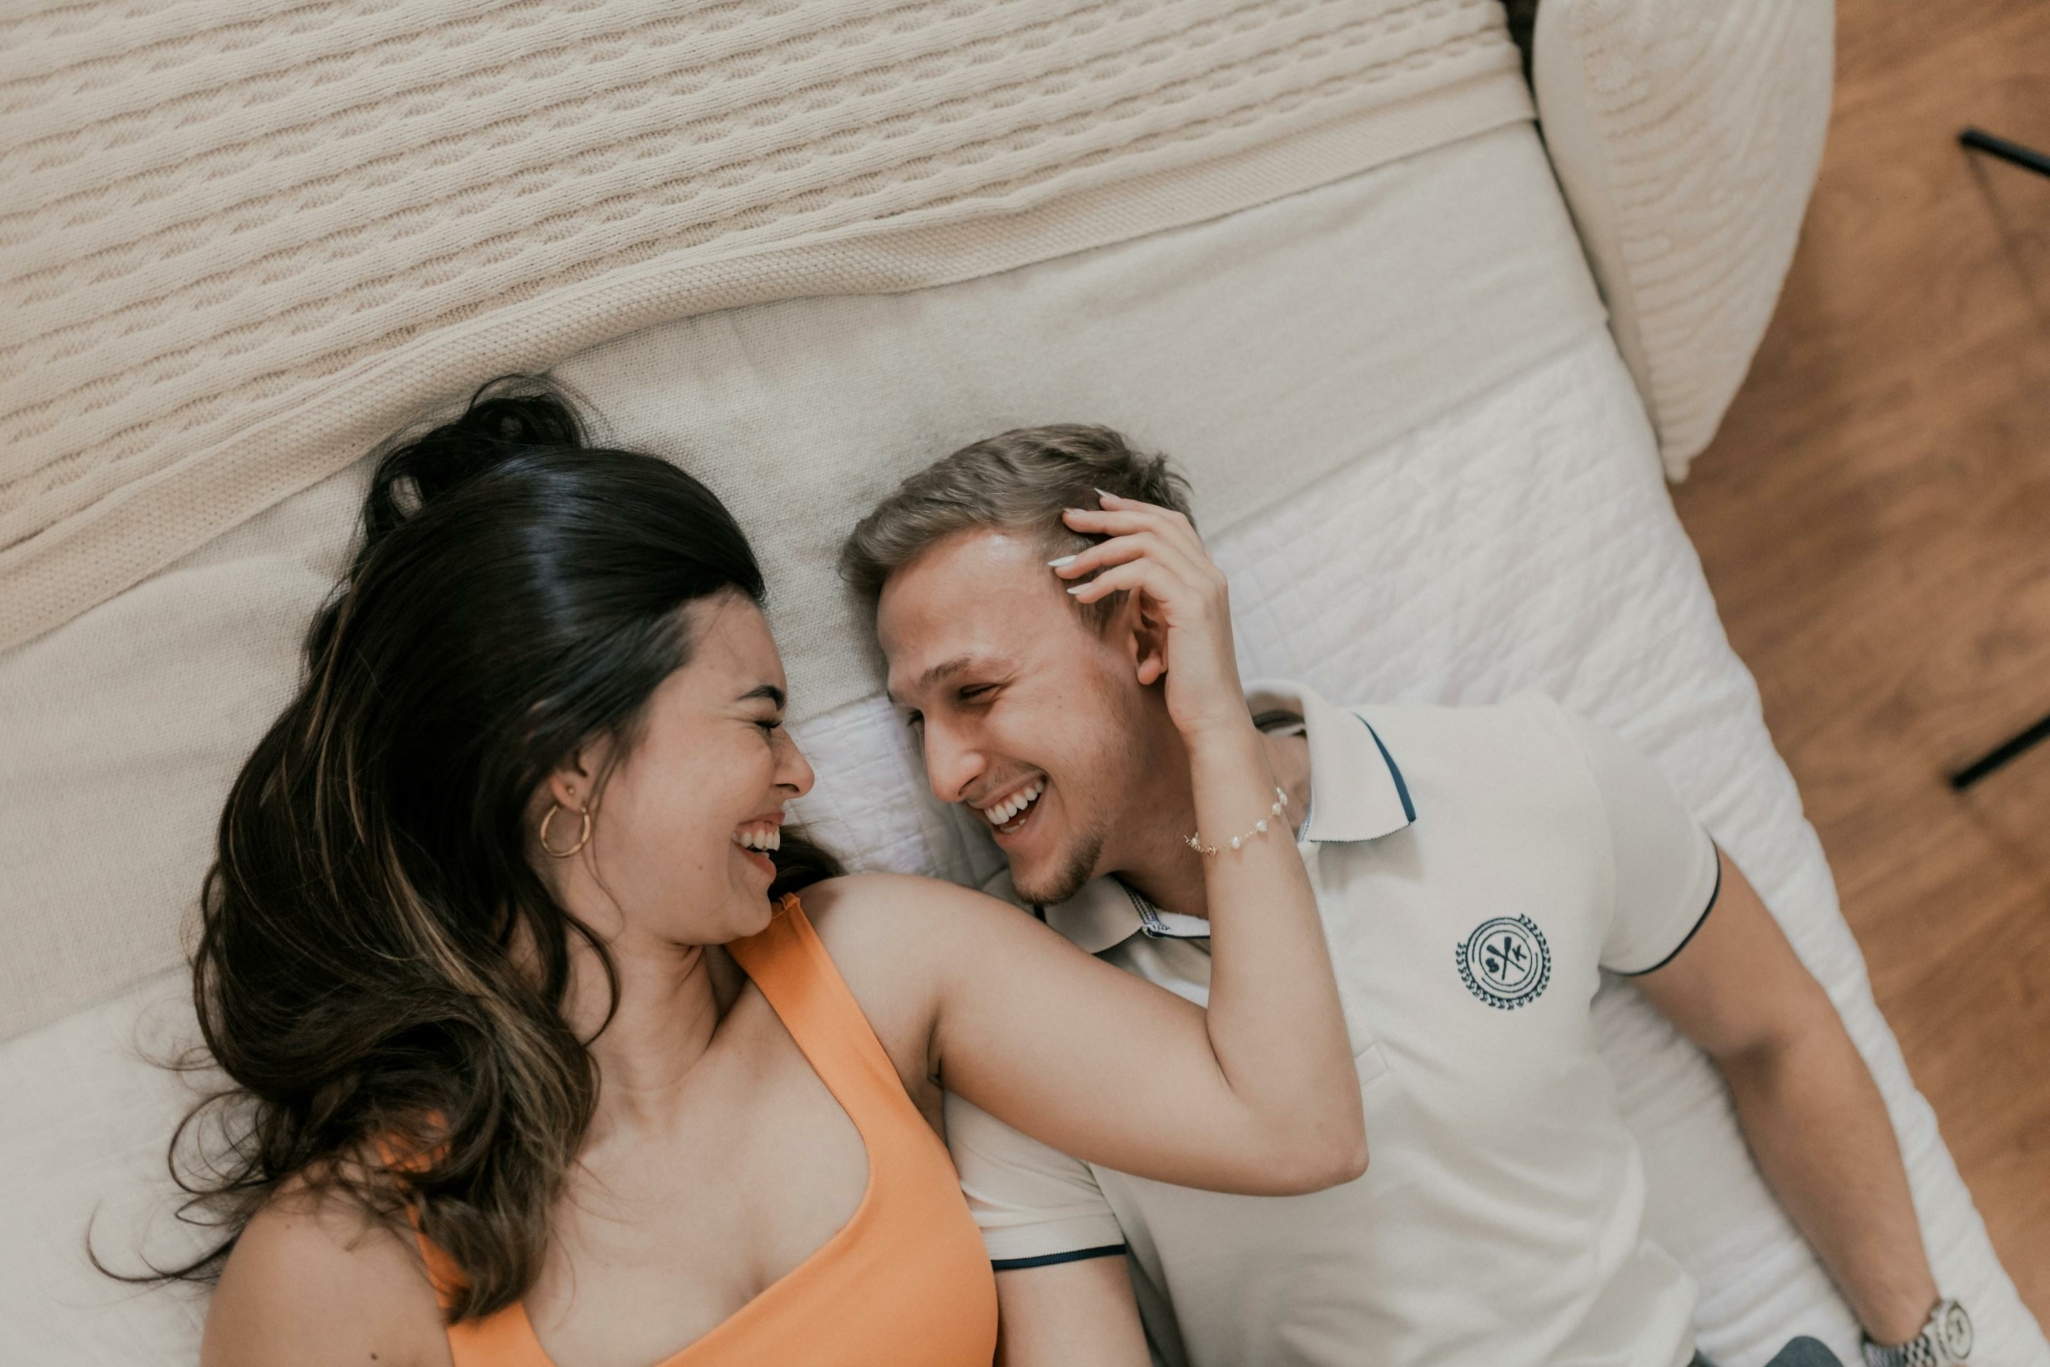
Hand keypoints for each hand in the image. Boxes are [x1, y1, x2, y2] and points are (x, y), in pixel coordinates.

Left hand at [1053, 492, 1249, 742]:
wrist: (1212, 718)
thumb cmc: (1186, 684)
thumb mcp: (1164, 633)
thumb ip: (1150, 604)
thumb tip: (1116, 581)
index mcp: (1204, 577)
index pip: (1169, 524)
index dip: (1133, 509)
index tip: (1096, 506)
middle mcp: (1209, 574)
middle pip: (1155, 523)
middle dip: (1108, 517)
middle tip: (1068, 518)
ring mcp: (1204, 587)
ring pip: (1144, 542)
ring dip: (1098, 551)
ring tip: (1065, 569)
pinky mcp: (1192, 605)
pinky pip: (1141, 572)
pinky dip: (1107, 579)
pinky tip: (1083, 596)